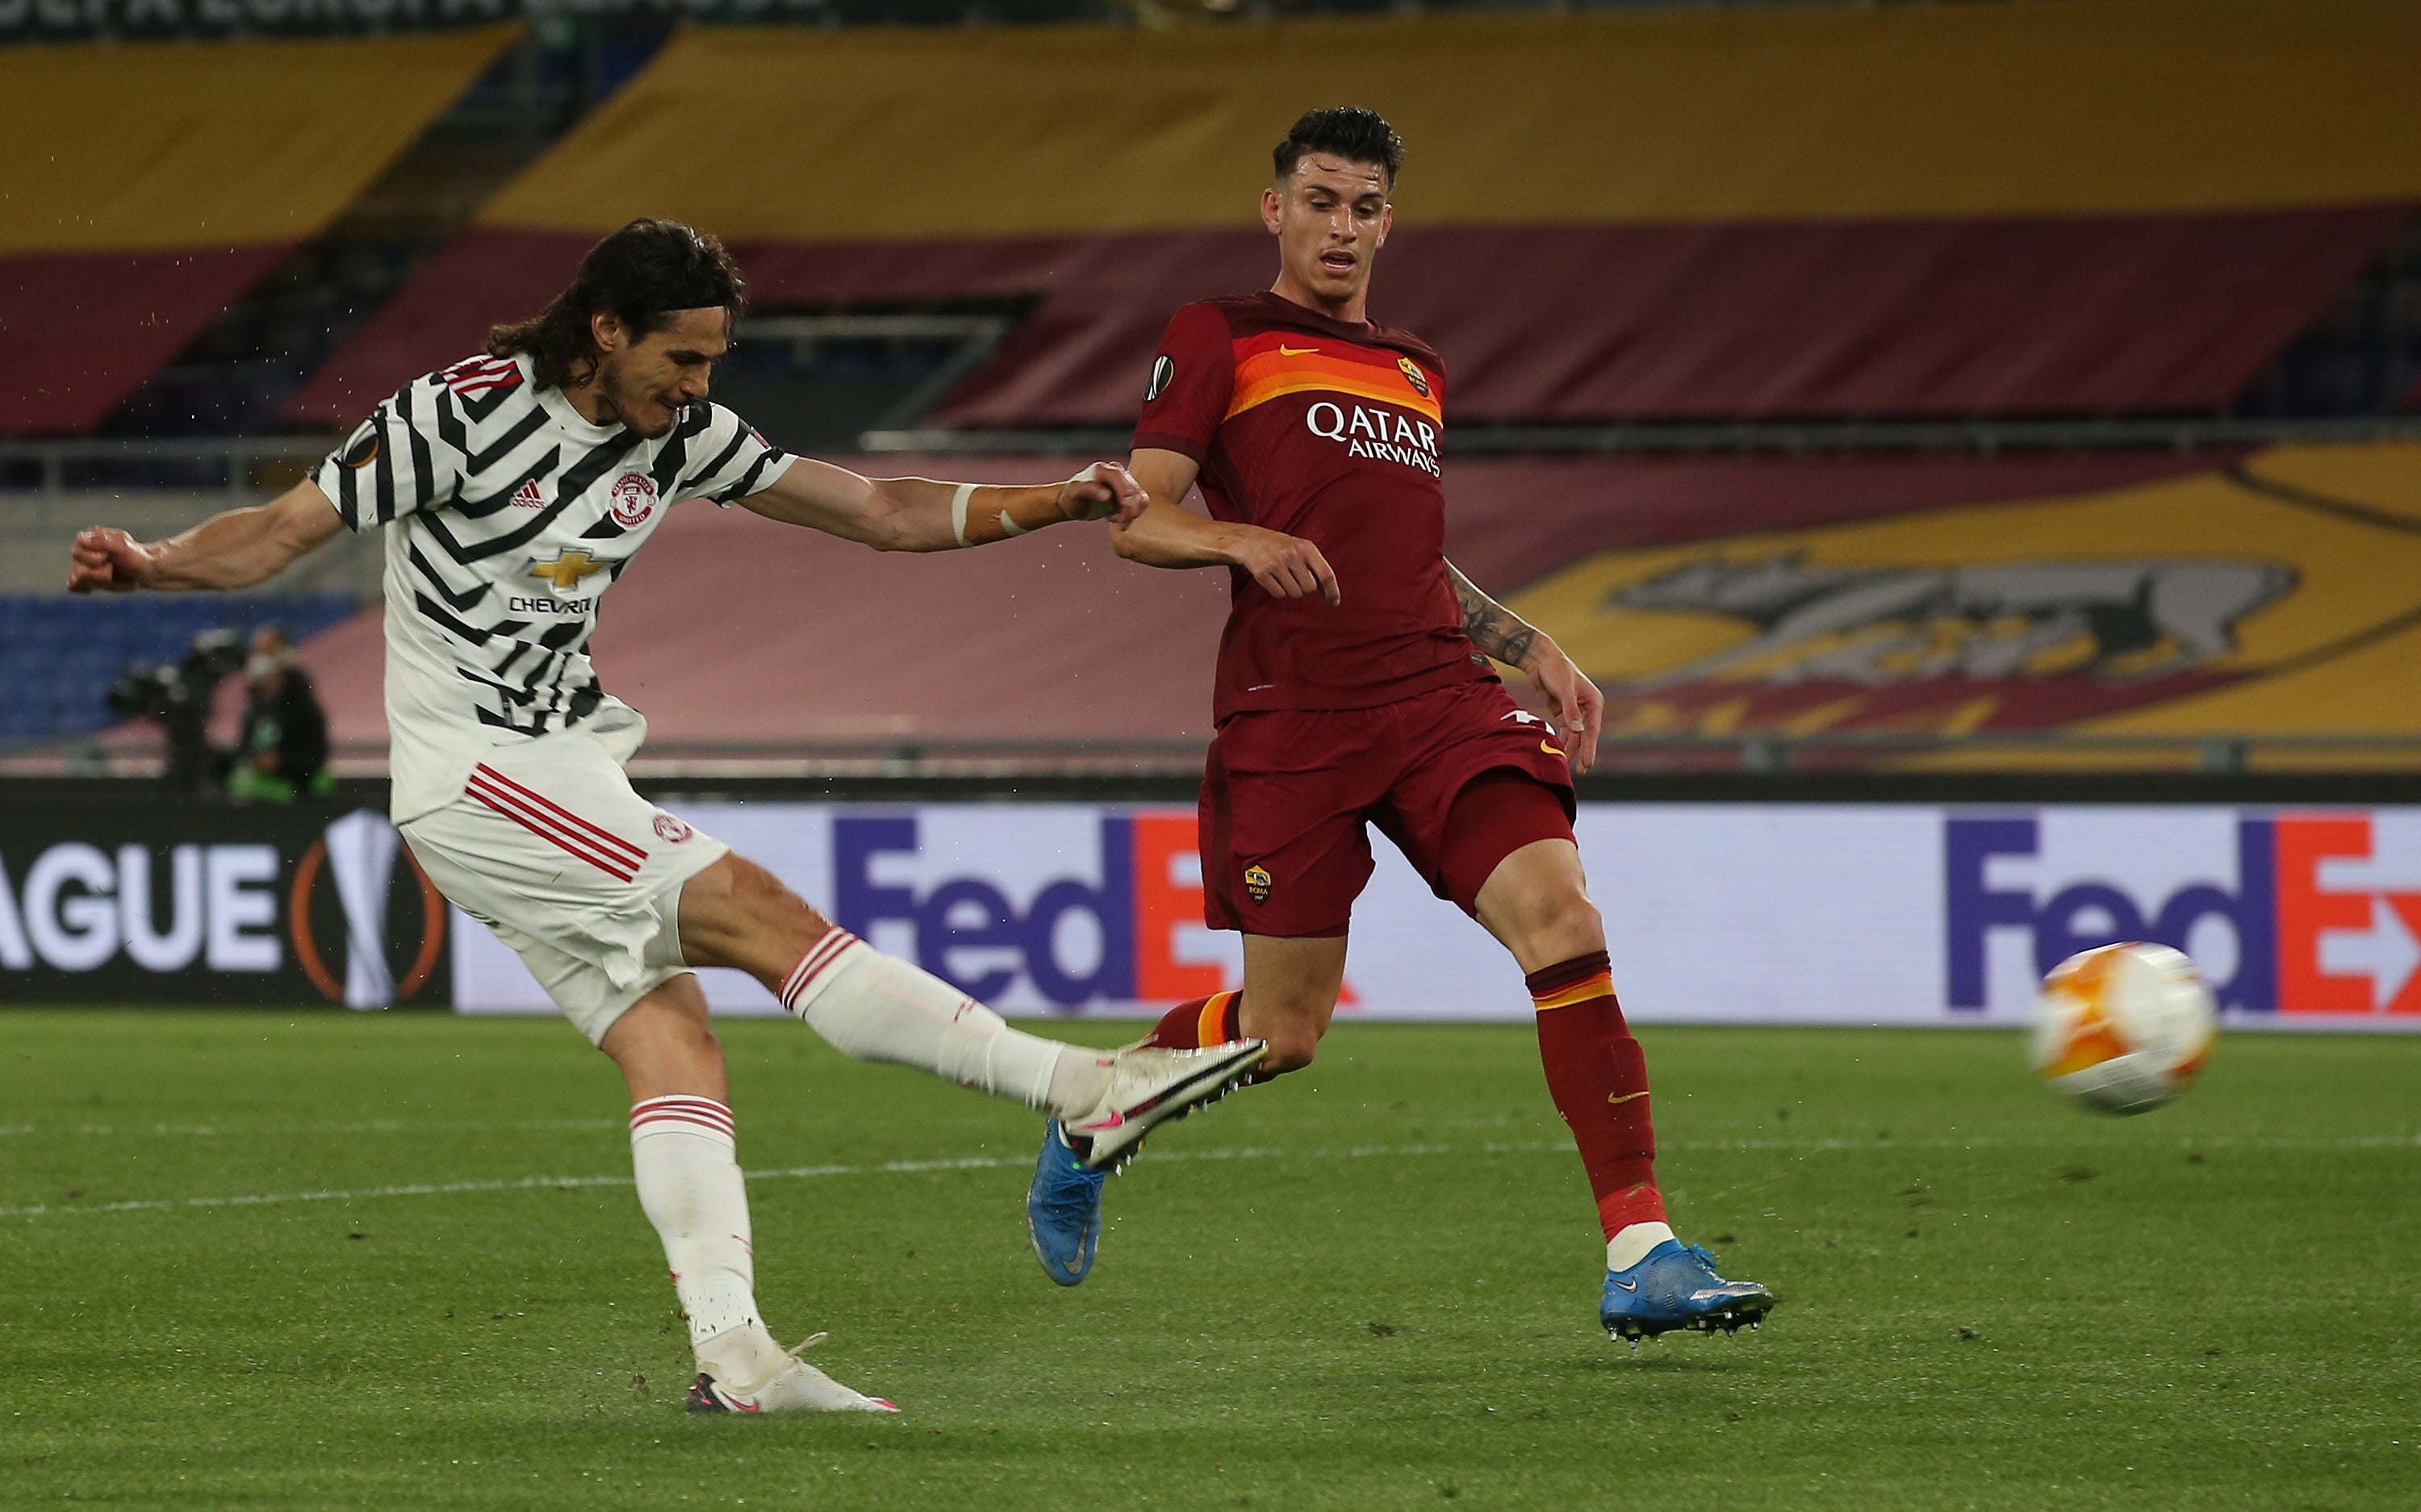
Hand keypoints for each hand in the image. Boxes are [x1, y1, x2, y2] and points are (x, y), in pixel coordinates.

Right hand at [67, 527, 153, 593]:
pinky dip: (87, 587)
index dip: (95, 559)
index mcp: (89, 536)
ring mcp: (80, 563)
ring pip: (76, 580)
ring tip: (112, 576)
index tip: (109, 558)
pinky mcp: (84, 577)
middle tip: (113, 568)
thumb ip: (102, 542)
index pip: (77, 552)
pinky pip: (74, 587)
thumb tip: (81, 539)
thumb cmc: (135, 556)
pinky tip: (103, 582)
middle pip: (78, 570)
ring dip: (98, 582)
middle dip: (100, 574)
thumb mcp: (123, 547)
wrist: (145, 570)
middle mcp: (81, 549)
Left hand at [1060, 462, 1148, 527]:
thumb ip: (1088, 490)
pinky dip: (1132, 514)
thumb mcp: (1074, 494)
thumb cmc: (1072, 498)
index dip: (1123, 491)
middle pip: (1132, 489)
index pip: (1118, 477)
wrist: (1075, 503)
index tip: (1124, 506)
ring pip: (1140, 497)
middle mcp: (1115, 472)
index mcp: (1101, 469)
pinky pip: (1140, 503)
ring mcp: (1124, 482)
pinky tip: (1118, 518)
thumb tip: (1106, 495)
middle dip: (1129, 509)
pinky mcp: (1129, 493)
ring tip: (1118, 523)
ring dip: (1132, 513)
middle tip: (1121, 525)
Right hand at [1227, 525, 1340, 606]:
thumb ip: (1316, 566)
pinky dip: (1277, 591)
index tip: (1334, 603)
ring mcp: (1276, 563)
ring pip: (1295, 593)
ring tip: (1283, 577)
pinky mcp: (1262, 573)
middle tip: (1295, 578)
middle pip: (1309, 588)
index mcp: (1306, 547)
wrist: (1249, 540)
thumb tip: (1329, 592)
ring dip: (1290, 590)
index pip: (1326, 574)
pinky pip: (1279, 594)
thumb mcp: (1301, 548)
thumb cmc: (1280, 547)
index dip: (1332, 591)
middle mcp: (1293, 554)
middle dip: (1304, 588)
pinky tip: (1273, 579)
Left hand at [1527, 641, 1602, 775]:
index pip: (1593, 730)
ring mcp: (1575, 711)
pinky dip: (1562, 740)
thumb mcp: (1564, 690)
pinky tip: (1558, 752)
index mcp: (1594, 701)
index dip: (1590, 748)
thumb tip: (1578, 731)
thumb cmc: (1556, 670)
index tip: (1588, 764)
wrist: (1540, 659)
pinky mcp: (1563, 712)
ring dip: (1570, 748)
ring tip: (1565, 764)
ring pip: (1574, 735)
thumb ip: (1571, 711)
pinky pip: (1564, 730)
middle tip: (1581, 772)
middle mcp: (1587, 707)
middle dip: (1582, 752)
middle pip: (1585, 735)